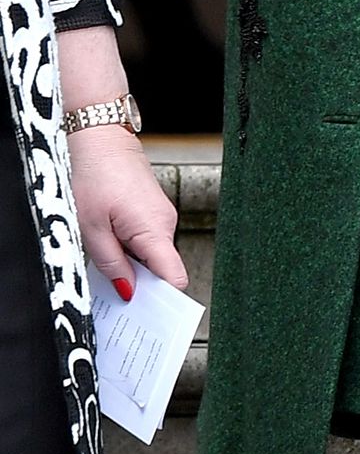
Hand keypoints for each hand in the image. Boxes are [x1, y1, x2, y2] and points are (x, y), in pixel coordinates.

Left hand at [67, 123, 185, 299]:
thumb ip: (112, 263)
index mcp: (154, 230)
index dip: (162, 300)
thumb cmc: (95, 175)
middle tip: (113, 292)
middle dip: (139, 283)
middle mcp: (166, 224)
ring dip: (132, 264)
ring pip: (152, 255)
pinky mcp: (153, 211)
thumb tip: (128, 292)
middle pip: (161, 270)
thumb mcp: (92, 228)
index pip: (174, 277)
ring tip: (106, 259)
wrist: (101, 137)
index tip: (148, 316)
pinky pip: (147, 240)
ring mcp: (162, 216)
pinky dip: (131, 248)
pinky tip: (110, 243)